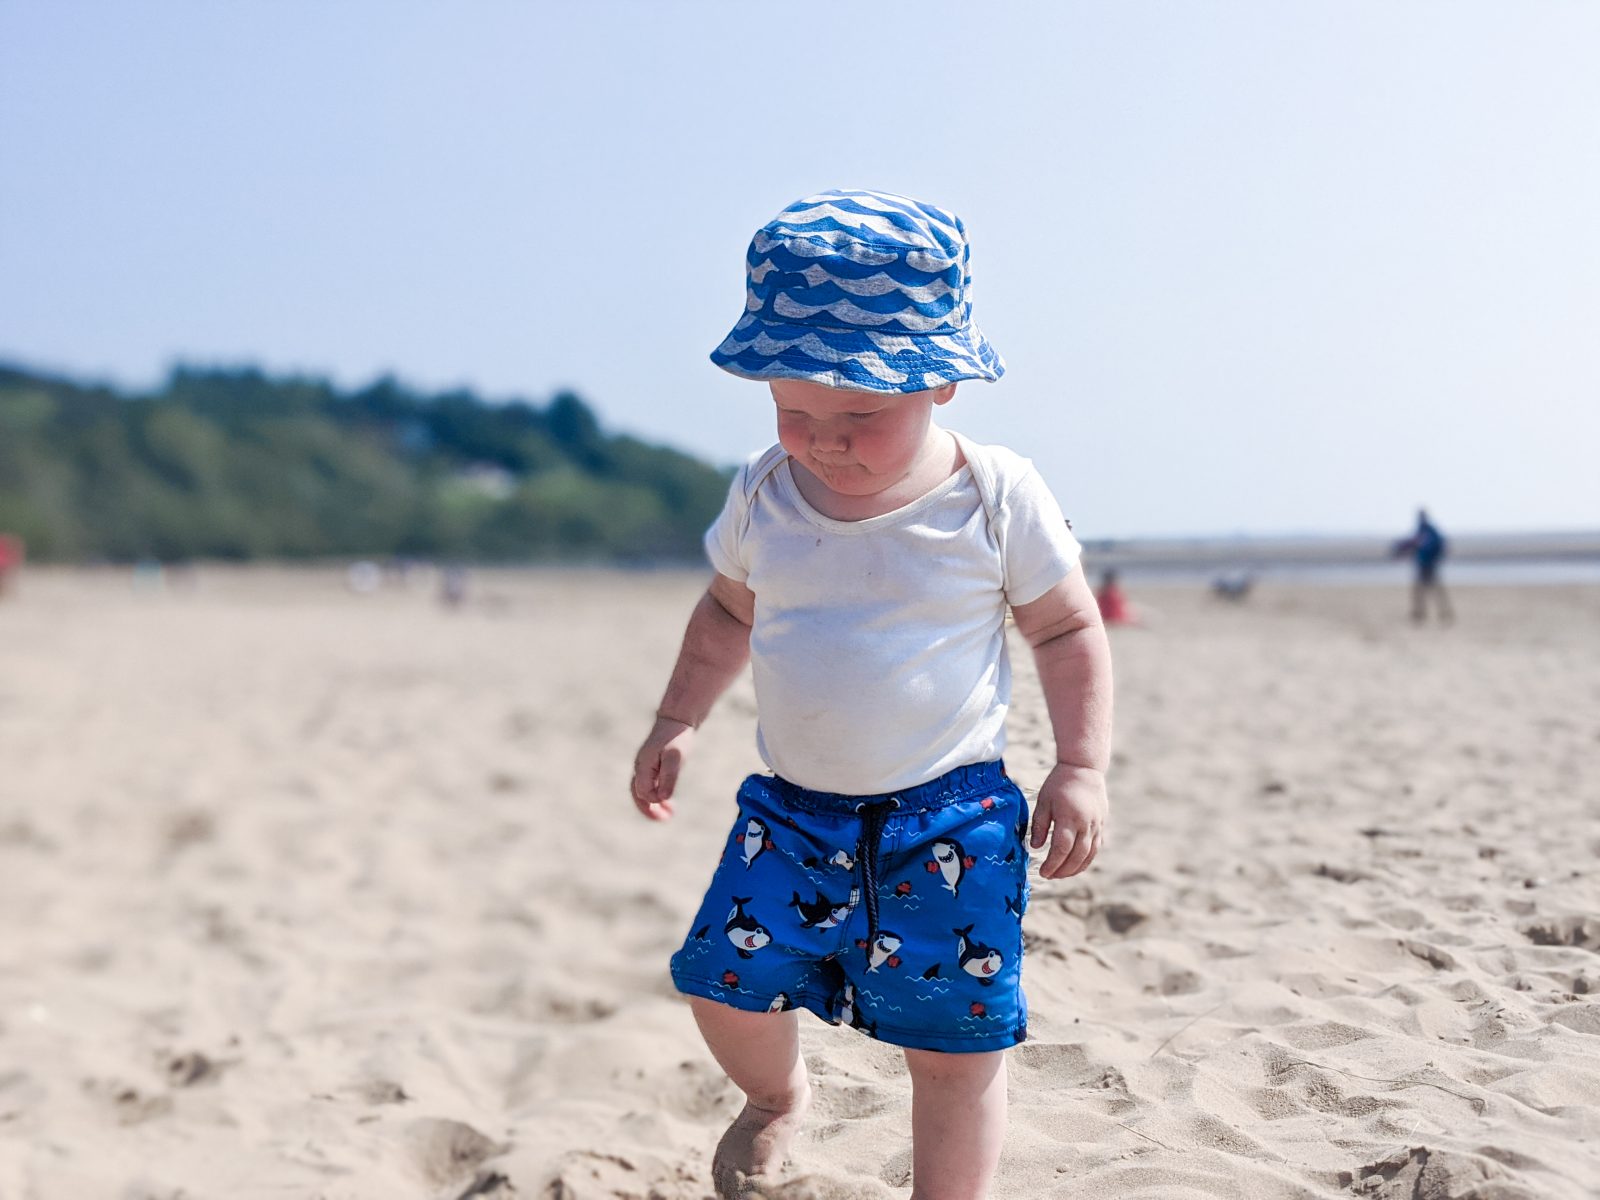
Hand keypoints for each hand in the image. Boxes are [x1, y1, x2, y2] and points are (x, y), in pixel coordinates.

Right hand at [631, 716, 694, 820]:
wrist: (677, 719)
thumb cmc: (677, 738)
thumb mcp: (676, 758)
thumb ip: (669, 777)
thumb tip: (662, 798)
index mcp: (643, 766)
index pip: (643, 792)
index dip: (654, 802)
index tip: (669, 806)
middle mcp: (640, 767)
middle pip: (638, 794)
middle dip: (649, 809)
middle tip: (664, 819)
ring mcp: (644, 766)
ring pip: (642, 791)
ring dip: (652, 804)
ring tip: (667, 814)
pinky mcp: (651, 765)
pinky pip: (648, 784)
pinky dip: (656, 795)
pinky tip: (668, 801)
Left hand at [1029, 763, 1108, 878]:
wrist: (1084, 768)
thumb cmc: (1060, 783)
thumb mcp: (1044, 801)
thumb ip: (1040, 825)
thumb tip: (1036, 847)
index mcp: (1069, 817)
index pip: (1062, 848)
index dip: (1052, 864)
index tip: (1043, 872)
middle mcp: (1086, 824)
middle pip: (1077, 856)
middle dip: (1063, 870)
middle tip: (1050, 876)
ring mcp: (1096, 825)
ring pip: (1089, 855)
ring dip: (1075, 868)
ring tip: (1061, 874)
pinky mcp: (1101, 825)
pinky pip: (1096, 848)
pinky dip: (1086, 859)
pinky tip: (1075, 865)